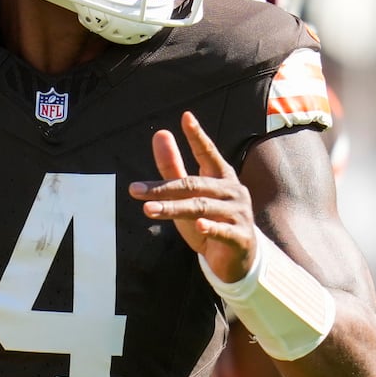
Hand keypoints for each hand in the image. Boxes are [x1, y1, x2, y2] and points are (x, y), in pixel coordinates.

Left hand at [129, 110, 256, 280]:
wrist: (238, 259)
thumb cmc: (209, 220)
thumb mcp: (188, 195)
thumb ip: (173, 167)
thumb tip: (160, 133)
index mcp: (221, 177)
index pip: (208, 153)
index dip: (197, 136)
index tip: (186, 117)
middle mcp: (232, 192)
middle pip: (194, 185)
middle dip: (163, 187)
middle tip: (135, 189)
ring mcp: (238, 214)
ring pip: (201, 207)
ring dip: (173, 208)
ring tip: (149, 209)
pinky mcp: (240, 237)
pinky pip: (223, 231)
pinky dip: (211, 228)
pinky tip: (199, 226)